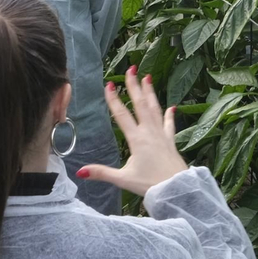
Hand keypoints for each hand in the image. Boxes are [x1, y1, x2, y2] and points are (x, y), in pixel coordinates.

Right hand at [78, 66, 186, 196]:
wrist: (177, 189)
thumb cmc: (150, 184)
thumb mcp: (123, 179)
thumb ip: (102, 173)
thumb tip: (80, 171)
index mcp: (136, 139)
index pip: (122, 115)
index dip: (114, 99)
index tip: (109, 84)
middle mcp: (149, 133)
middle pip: (140, 105)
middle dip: (135, 86)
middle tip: (132, 69)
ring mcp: (162, 135)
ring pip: (155, 109)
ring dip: (150, 93)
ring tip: (148, 78)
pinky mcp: (171, 142)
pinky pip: (170, 125)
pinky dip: (170, 115)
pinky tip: (172, 107)